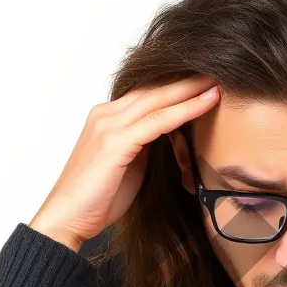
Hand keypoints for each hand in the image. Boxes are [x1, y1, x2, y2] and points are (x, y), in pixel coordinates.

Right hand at [30, 75, 220, 250]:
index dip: (176, 85)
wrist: (67, 219)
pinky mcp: (115, 142)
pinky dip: (185, 110)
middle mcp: (106, 115)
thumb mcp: (128, 164)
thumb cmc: (97, 198)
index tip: (204, 79)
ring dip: (191, 88)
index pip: (146, 93)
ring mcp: (109, 126)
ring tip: (219, 79)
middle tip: (218, 68)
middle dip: (187, 78)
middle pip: (154, 88)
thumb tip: (169, 136)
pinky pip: (159, 121)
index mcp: (107, 118)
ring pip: (158, 99)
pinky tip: (207, 102)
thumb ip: (144, 145)